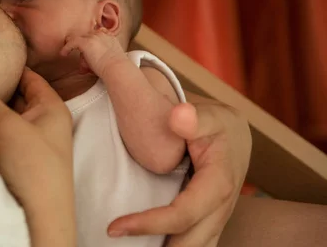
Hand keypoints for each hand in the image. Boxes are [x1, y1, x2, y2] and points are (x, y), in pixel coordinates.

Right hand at [0, 60, 75, 245]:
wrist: (39, 221)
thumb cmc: (34, 170)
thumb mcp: (6, 127)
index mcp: (51, 108)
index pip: (28, 76)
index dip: (7, 64)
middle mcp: (42, 123)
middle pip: (14, 96)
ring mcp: (28, 143)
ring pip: (3, 116)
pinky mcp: (14, 160)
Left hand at [60, 29, 124, 76]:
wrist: (116, 68)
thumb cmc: (115, 68)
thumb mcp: (111, 58)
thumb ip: (103, 55)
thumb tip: (92, 63)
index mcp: (108, 37)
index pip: (96, 34)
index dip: (90, 42)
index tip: (88, 51)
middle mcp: (100, 34)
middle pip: (86, 38)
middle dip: (85, 51)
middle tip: (86, 64)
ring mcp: (92, 37)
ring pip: (79, 41)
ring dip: (78, 52)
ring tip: (77, 60)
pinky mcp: (85, 43)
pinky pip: (72, 42)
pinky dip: (67, 48)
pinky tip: (63, 54)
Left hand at [107, 98, 251, 246]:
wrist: (234, 134)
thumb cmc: (218, 124)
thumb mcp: (209, 116)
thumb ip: (194, 117)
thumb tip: (179, 115)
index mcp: (218, 185)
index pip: (182, 214)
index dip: (149, 224)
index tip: (114, 227)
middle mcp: (219, 210)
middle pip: (188, 244)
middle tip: (115, 238)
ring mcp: (215, 220)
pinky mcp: (206, 223)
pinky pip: (192, 244)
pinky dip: (169, 246)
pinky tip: (147, 245)